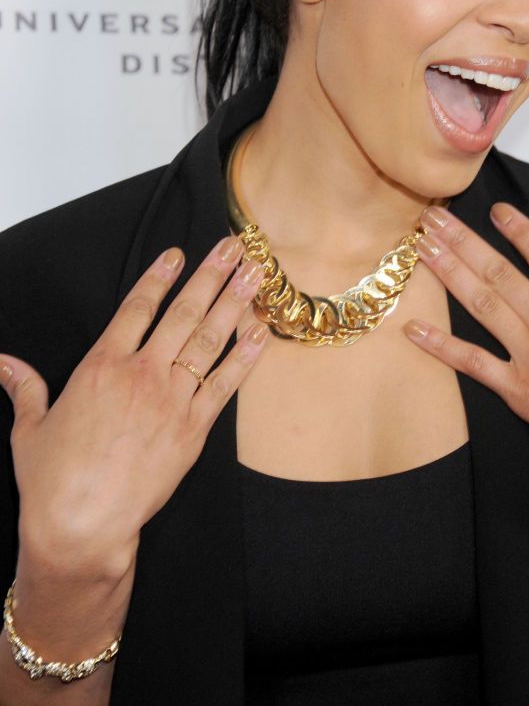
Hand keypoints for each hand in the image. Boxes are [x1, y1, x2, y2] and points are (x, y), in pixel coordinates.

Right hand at [0, 236, 268, 581]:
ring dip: (234, 302)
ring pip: (209, 340)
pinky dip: (245, 357)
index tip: (178, 253)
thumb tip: (2, 363)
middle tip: (233, 247)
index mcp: (101, 367)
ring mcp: (171, 399)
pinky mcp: (193, 428)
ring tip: (255, 274)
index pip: (137, 308)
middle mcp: (141, 374)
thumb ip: (25, 387)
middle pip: (183, 312)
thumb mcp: (30, 427)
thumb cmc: (52, 481)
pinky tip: (260, 332)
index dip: (159, 277)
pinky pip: (225, 384)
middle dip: (210, 275)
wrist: (82, 525)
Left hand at [404, 203, 528, 472]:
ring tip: (422, 248)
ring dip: (449, 273)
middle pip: (499, 272)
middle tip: (433, 219)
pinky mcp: (518, 388)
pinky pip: (472, 362)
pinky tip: (413, 327)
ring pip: (481, 304)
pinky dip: (441, 345)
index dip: (519, 232)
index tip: (495, 211)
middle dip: (463, 242)